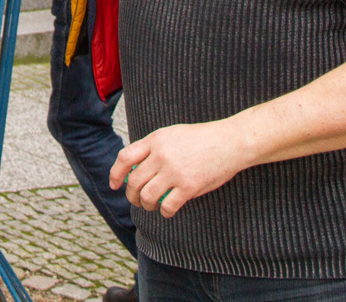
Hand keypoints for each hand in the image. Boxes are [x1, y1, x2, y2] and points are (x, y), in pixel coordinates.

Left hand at [109, 120, 249, 217]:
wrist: (230, 142)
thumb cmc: (202, 139)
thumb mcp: (172, 134)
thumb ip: (154, 148)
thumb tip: (136, 169)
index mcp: (155, 140)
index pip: (125, 158)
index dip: (115, 174)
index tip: (115, 185)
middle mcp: (161, 155)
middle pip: (134, 181)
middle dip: (131, 195)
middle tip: (136, 200)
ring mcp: (174, 171)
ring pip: (147, 196)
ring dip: (146, 205)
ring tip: (151, 206)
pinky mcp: (189, 186)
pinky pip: (167, 206)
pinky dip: (164, 212)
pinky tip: (167, 210)